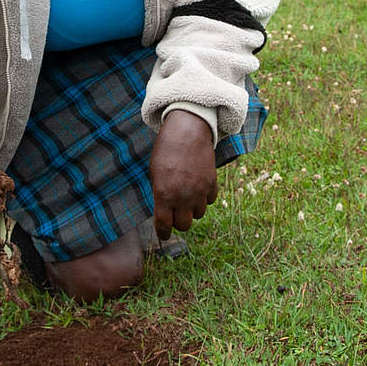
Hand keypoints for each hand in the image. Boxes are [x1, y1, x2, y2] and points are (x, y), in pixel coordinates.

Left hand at [149, 109, 216, 239]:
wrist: (188, 131)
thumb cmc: (166, 150)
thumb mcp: (154, 172)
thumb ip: (159, 194)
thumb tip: (163, 213)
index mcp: (163, 194)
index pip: (164, 225)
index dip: (163, 233)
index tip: (163, 234)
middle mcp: (182, 196)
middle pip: (184, 225)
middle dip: (178, 222)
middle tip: (175, 214)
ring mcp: (199, 191)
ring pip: (198, 215)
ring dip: (192, 209)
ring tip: (186, 196)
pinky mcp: (212, 184)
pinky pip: (209, 202)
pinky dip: (203, 198)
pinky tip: (197, 186)